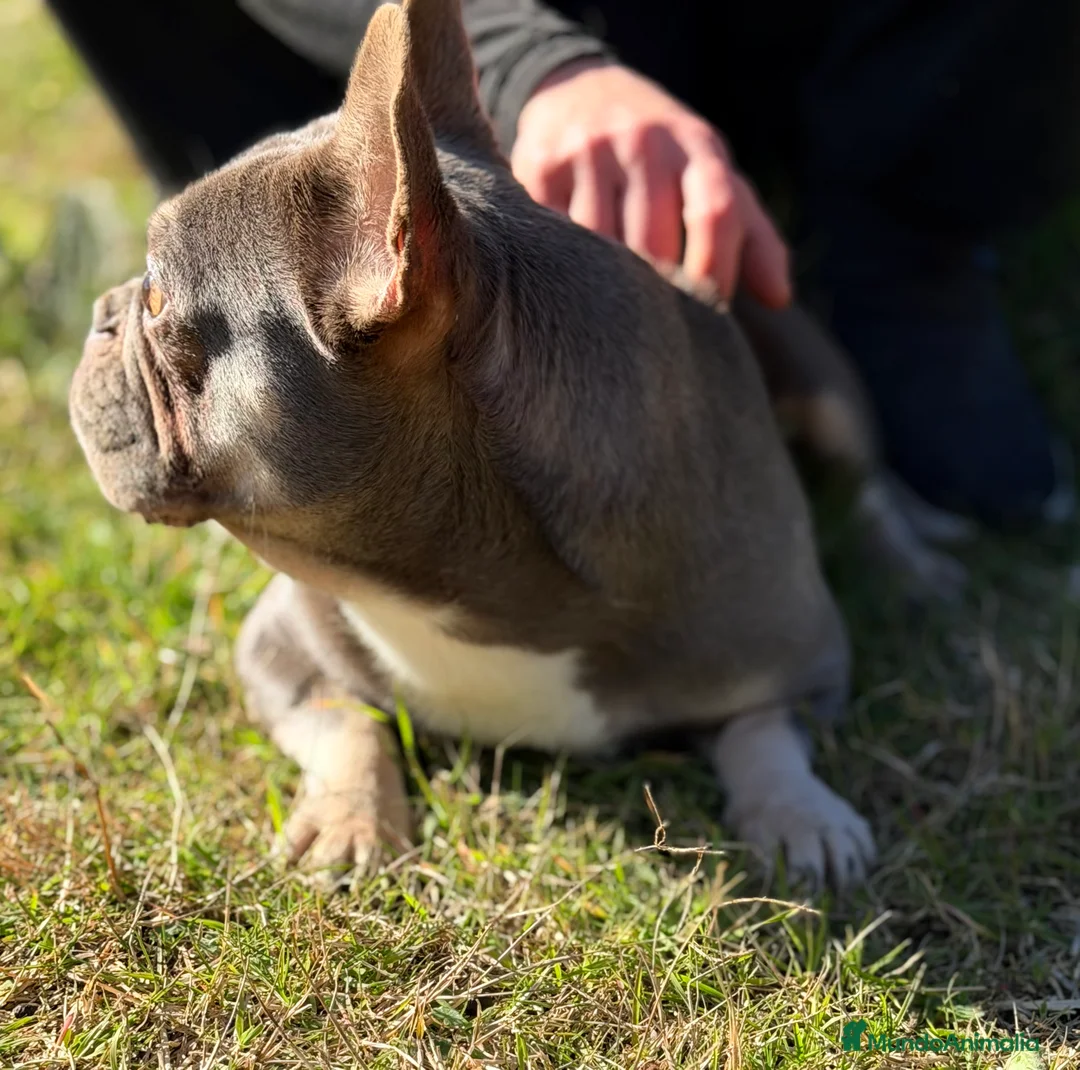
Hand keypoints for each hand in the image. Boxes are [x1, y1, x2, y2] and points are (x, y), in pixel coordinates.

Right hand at [511, 59, 790, 307]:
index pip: (716, 214)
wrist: (580, 91)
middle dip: (655, 293)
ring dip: (606, 289)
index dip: (714, 273)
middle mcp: (645, 142)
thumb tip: (780, 299)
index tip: (706, 317)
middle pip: (654, 243)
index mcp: (697, 148)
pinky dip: (567, 266)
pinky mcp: (542, 166)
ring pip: (600, 247)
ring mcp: (590, 152)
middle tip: (652, 332)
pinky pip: (557, 236)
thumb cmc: (662, 155)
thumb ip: (751, 234)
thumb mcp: (711, 175)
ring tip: (610, 318)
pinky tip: (573, 282)